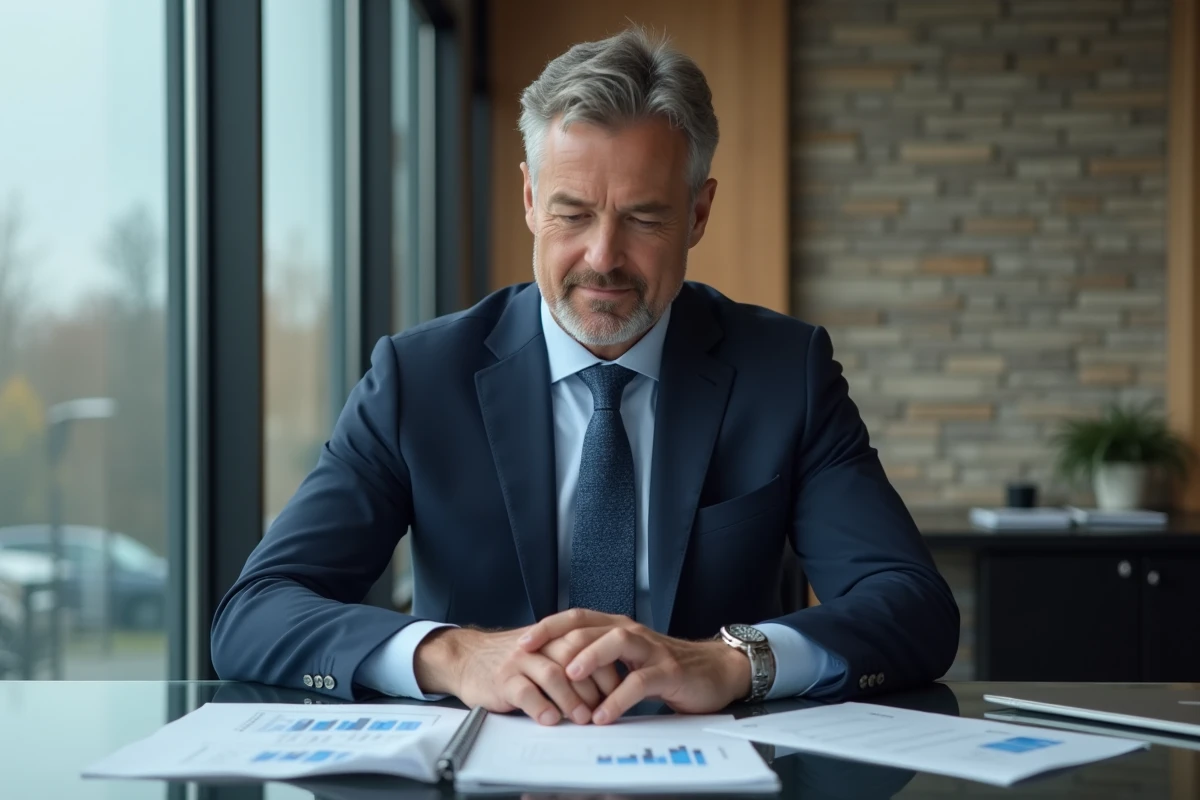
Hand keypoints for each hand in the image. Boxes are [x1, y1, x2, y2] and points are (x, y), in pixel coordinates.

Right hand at [413, 626, 619, 724]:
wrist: (467, 656)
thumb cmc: (510, 659)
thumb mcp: (542, 650)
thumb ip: (570, 660)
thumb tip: (607, 686)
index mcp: (553, 636)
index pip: (589, 647)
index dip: (606, 669)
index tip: (618, 691)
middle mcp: (539, 644)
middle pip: (575, 658)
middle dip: (594, 686)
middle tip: (605, 709)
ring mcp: (520, 660)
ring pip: (553, 675)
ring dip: (571, 699)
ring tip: (582, 718)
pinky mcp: (503, 679)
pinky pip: (525, 692)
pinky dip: (540, 707)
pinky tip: (550, 719)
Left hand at [518, 609, 750, 723]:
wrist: (716, 672)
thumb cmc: (667, 668)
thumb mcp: (627, 661)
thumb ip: (599, 661)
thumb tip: (556, 673)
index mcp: (618, 628)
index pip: (577, 619)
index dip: (548, 627)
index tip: (523, 642)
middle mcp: (633, 633)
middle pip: (591, 626)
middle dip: (559, 641)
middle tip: (535, 659)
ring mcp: (652, 649)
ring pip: (617, 642)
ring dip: (591, 657)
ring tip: (570, 677)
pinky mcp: (669, 671)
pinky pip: (642, 681)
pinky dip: (620, 697)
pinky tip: (604, 714)